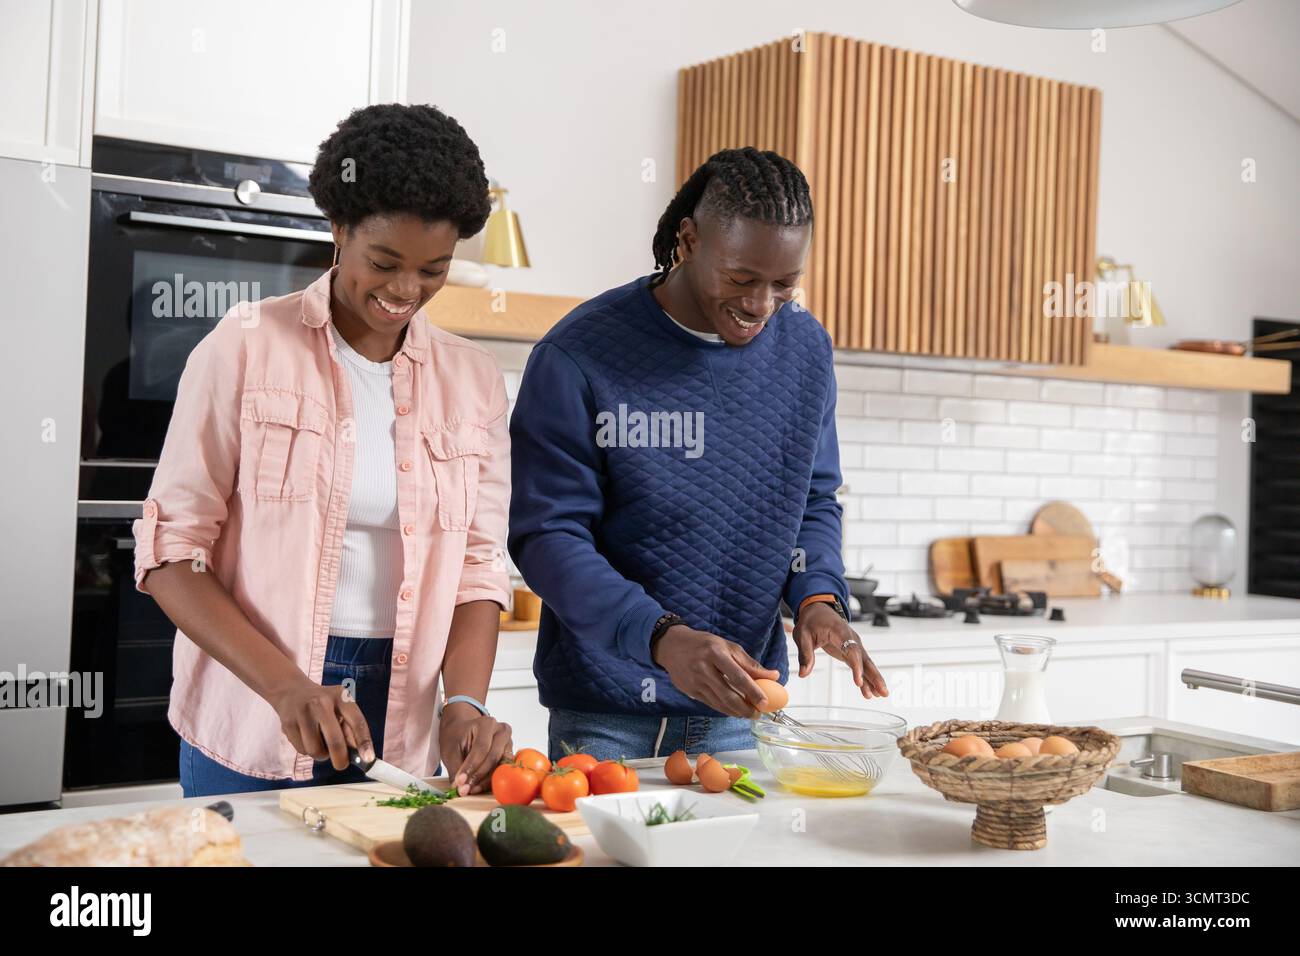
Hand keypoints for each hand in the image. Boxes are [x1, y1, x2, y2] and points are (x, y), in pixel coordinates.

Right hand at [269, 676, 373, 770]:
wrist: (292, 691)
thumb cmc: (324, 704)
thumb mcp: (341, 707)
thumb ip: (350, 729)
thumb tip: (361, 755)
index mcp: (341, 697)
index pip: (357, 721)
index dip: (364, 742)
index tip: (368, 759)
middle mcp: (322, 703)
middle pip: (334, 741)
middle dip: (341, 759)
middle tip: (342, 764)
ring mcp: (303, 713)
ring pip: (316, 750)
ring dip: (321, 754)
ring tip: (321, 742)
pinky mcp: (288, 724)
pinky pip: (302, 750)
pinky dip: (307, 750)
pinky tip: (307, 737)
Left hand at [439, 704, 512, 795]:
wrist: (463, 730)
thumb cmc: (456, 737)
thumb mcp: (450, 749)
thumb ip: (456, 768)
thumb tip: (460, 788)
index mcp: (487, 723)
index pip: (481, 747)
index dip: (471, 766)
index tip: (459, 781)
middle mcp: (502, 731)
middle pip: (493, 757)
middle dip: (478, 776)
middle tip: (464, 789)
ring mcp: (508, 743)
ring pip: (501, 766)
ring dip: (486, 781)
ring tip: (470, 789)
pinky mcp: (509, 755)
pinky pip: (503, 770)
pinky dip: (491, 780)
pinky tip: (478, 787)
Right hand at [652, 625, 779, 717]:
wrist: (671, 646)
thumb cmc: (704, 644)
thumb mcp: (727, 646)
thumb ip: (749, 663)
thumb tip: (773, 675)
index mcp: (715, 653)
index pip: (738, 676)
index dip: (753, 691)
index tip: (765, 703)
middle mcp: (704, 669)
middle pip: (728, 695)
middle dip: (745, 708)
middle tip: (757, 713)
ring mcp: (695, 682)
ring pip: (719, 704)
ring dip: (736, 712)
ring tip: (748, 713)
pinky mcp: (690, 691)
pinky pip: (711, 704)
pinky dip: (725, 709)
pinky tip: (734, 710)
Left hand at [794, 602, 888, 698]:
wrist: (819, 609)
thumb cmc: (812, 620)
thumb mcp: (802, 635)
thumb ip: (805, 654)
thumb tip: (803, 673)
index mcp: (840, 631)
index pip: (851, 650)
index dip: (856, 666)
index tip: (859, 681)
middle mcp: (852, 638)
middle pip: (865, 658)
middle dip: (874, 676)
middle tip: (883, 691)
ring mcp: (854, 645)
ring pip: (866, 664)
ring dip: (874, 679)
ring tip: (882, 694)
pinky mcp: (852, 651)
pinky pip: (861, 665)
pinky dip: (866, 678)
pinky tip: (870, 691)